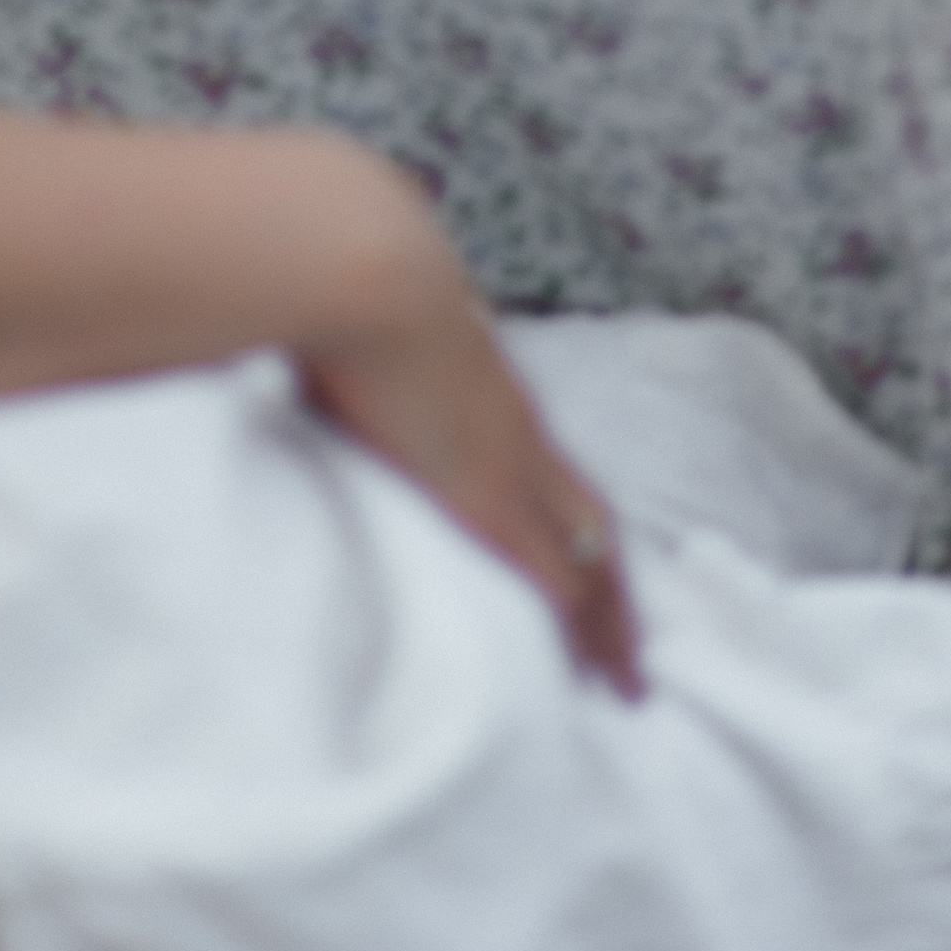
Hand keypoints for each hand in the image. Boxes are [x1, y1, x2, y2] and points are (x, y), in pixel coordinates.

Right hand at [298, 247, 642, 697]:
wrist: (367, 271)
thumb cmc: (346, 286)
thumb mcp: (365, 325)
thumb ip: (358, 355)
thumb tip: (321, 368)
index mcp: (488, 390)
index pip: (545, 467)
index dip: (567, 516)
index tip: (577, 557)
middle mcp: (518, 432)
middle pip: (592, 520)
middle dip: (614, 584)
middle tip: (628, 647)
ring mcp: (511, 467)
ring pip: (589, 557)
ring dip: (610, 619)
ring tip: (623, 680)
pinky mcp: (488, 500)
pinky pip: (553, 578)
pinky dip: (577, 627)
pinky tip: (589, 671)